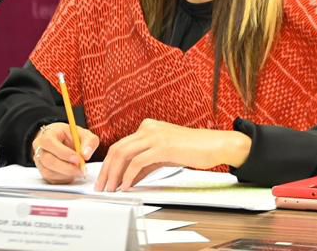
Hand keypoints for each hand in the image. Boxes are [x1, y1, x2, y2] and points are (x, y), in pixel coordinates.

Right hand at [31, 122, 99, 183]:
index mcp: (47, 135)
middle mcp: (39, 148)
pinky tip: (72, 174)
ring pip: (48, 172)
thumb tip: (86, 155)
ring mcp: (39, 161)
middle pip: (48, 160)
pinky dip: (63, 179)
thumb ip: (88, 142)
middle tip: (80, 169)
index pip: (50, 143)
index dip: (63, 153)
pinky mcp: (42, 172)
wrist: (62, 141)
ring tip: (79, 171)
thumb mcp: (84, 134)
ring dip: (65, 174)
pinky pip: (50, 179)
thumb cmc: (71, 136)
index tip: (78, 159)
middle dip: (66, 167)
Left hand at [95, 118, 251, 191]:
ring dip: (114, 174)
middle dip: (106, 170)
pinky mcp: (162, 146)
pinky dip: (129, 176)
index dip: (109, 164)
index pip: (120, 145)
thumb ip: (146, 163)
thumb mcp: (164, 155)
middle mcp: (148, 128)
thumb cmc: (193, 149)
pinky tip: (127, 185)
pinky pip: (138, 162)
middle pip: (117, 148)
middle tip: (101, 187)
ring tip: (111, 189)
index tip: (105, 179)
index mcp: (148, 127)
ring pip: (123, 154)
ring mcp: (155, 135)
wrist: (214, 145)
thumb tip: (129, 178)